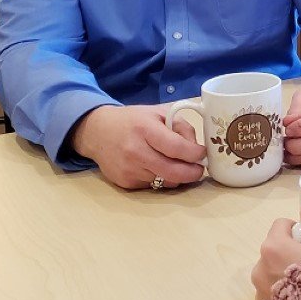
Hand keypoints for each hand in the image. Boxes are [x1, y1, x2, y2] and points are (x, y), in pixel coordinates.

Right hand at [70, 103, 205, 189]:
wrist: (97, 132)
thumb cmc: (133, 121)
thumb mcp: (159, 113)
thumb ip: (182, 127)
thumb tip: (197, 149)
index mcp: (145, 130)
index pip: (176, 148)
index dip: (195, 154)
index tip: (203, 153)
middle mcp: (135, 152)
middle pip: (173, 172)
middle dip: (192, 173)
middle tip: (199, 169)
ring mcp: (129, 170)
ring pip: (165, 182)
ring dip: (177, 176)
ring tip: (178, 165)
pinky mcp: (125, 183)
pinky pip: (152, 186)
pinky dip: (161, 179)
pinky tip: (156, 167)